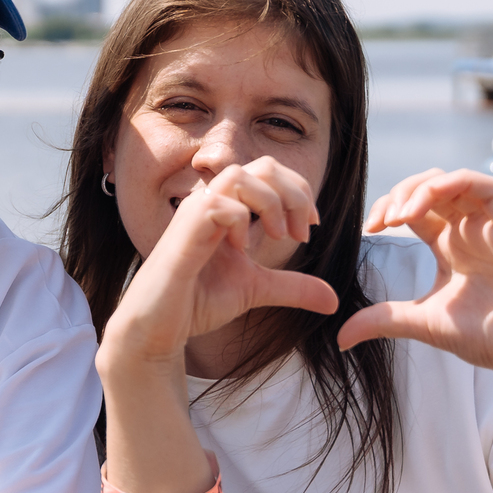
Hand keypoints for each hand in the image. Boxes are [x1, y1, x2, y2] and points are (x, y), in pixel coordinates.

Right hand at [103, 157, 337, 368]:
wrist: (159, 326)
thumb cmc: (196, 302)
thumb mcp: (257, 289)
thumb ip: (293, 287)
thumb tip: (333, 299)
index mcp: (229, 208)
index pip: (269, 172)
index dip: (299, 191)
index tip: (310, 226)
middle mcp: (211, 203)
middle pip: (262, 166)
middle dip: (294, 194)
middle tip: (301, 231)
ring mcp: (195, 214)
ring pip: (240, 175)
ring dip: (270, 203)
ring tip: (278, 235)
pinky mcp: (183, 232)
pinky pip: (218, 204)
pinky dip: (240, 221)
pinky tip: (241, 248)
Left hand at [337, 168, 492, 384]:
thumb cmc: (488, 337)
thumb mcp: (422, 323)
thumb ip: (382, 320)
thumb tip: (339, 337)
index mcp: (449, 245)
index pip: (414, 208)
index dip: (388, 209)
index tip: (369, 230)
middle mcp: (469, 229)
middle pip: (428, 188)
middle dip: (397, 195)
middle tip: (380, 222)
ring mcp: (491, 224)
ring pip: (452, 180)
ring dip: (418, 189)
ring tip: (398, 217)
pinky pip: (484, 184)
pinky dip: (449, 186)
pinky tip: (423, 210)